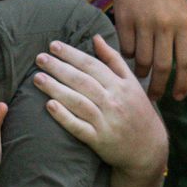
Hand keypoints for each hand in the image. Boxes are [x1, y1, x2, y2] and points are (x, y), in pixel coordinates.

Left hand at [34, 35, 168, 174]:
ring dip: (56, 89)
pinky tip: (49, 106)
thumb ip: (114, 60)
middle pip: (82, 81)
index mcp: (121, 85)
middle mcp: (114, 101)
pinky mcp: (99, 140)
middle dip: (59, 68)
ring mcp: (106, 122)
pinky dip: (64, 116)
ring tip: (37, 78)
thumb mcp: (132, 83)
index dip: (72, 54)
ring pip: (78, 102)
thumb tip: (96, 37)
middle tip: (39, 58)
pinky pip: (79, 127)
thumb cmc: (138, 112)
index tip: (53, 45)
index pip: (92, 65)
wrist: (148, 148)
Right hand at [111, 0, 186, 100]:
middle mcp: (164, 24)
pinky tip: (130, 52)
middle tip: (154, 97)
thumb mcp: (182, 9)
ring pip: (141, 60)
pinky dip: (127, 55)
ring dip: (141, 72)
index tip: (177, 97)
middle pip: (162, 67)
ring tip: (141, 73)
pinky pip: (125, 48)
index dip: (182, 84)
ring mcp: (143, 22)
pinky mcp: (124, 19)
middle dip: (158, 88)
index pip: (186, 62)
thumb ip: (184, 36)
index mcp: (184, 23)